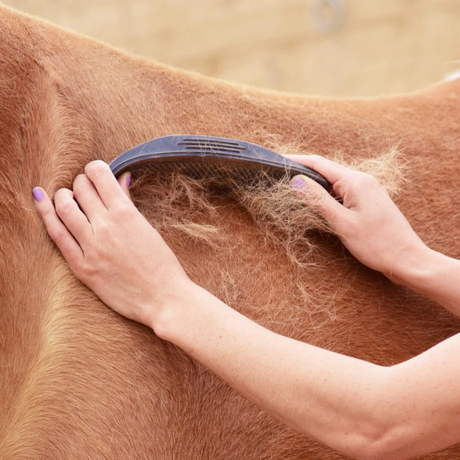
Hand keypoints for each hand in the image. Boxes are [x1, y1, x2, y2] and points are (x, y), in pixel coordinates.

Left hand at [32, 161, 190, 328]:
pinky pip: (57, 235)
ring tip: (67, 197)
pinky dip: (46, 214)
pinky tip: (40, 199)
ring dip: (62, 195)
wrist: (162, 298)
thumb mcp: (148, 229)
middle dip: (81, 182)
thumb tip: (122, 178)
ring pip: (64, 207)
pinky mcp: (81, 266)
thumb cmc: (162, 265)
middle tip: (85, 188)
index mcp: (126, 214)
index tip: (96, 172)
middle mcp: (106, 226)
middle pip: (81, 189)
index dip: (95, 168)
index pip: (100, 175)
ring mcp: (91, 247)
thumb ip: (129, 203)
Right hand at [285, 154, 426, 278]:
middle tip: (281, 177)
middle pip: (326, 170)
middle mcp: (363, 180)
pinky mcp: (369, 201)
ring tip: (294, 189)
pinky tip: (318, 203)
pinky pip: (343, 191)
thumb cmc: (376, 244)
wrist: (407, 259)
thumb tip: (296, 181)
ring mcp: (367, 190)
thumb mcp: (343, 222)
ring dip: (315, 184)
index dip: (297, 161)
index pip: (319, 163)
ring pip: (334, 181)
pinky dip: (327, 194)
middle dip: (304, 172)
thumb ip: (318, 200)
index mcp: (356, 181)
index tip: (277, 162)